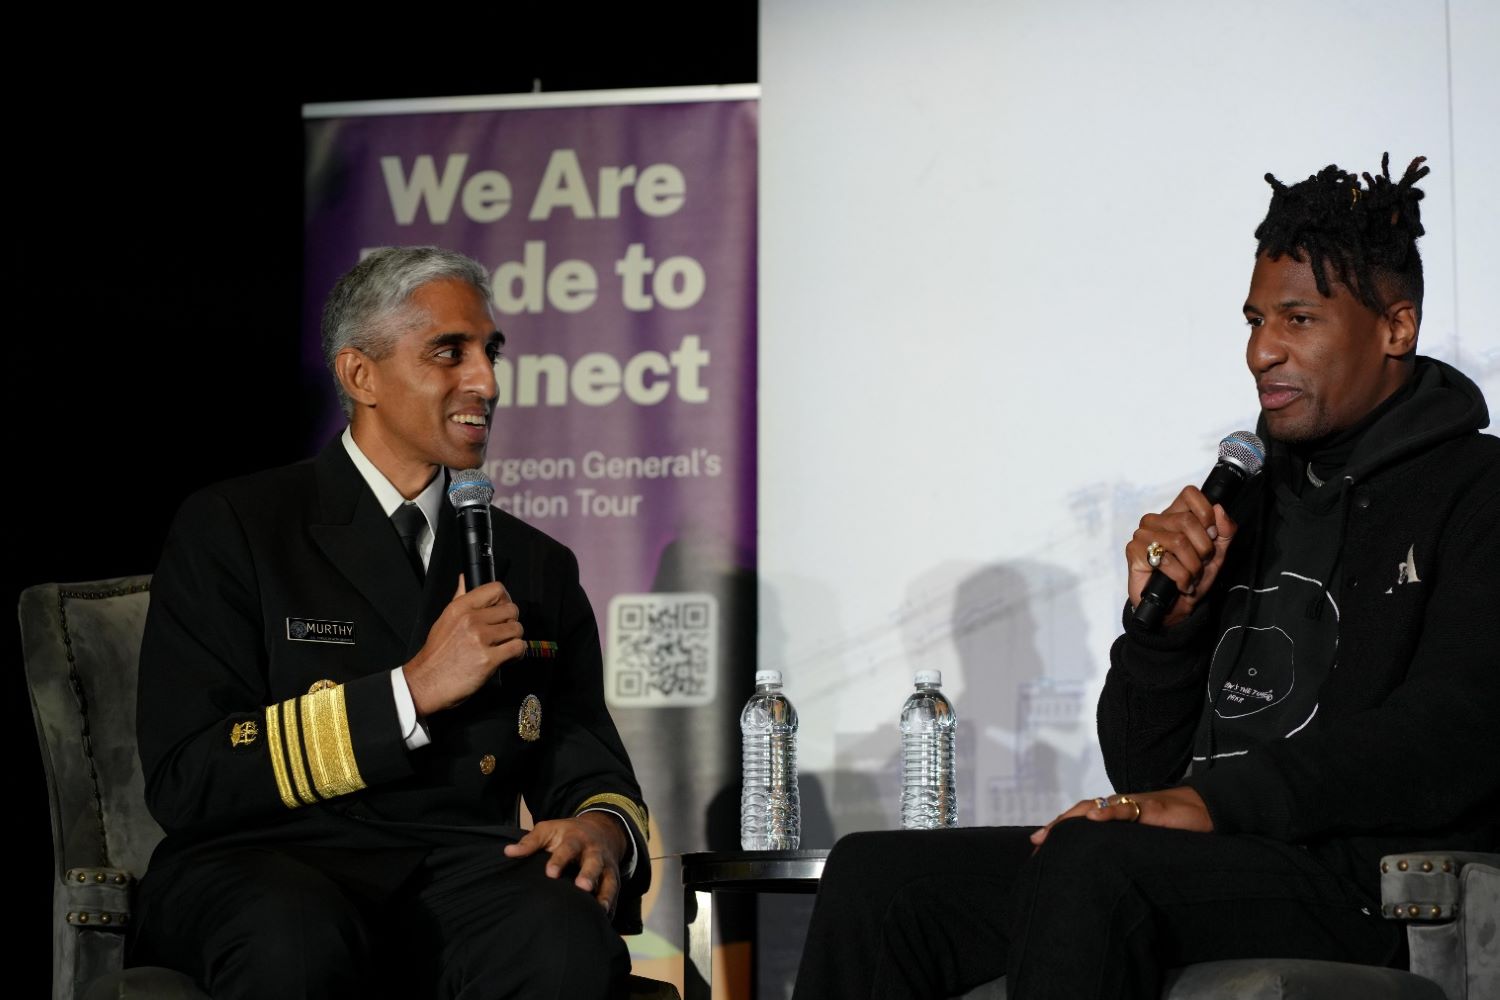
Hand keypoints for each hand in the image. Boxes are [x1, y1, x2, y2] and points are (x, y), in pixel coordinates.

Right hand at [403, 577, 523, 715]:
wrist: (426, 683)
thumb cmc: (436, 654)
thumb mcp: (444, 619)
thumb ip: (459, 598)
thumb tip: (464, 579)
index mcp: (460, 607)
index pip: (496, 589)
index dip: (505, 600)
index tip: (503, 611)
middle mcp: (471, 619)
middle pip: (511, 610)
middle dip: (511, 622)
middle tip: (503, 634)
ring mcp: (480, 639)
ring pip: (517, 629)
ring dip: (514, 639)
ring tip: (504, 647)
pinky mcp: (488, 659)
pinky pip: (517, 648)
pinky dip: (517, 654)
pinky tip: (507, 658)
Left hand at [504, 813, 626, 913]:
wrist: (601, 829)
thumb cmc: (567, 833)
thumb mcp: (548, 830)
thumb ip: (530, 842)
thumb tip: (508, 852)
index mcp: (576, 839)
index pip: (568, 848)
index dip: (560, 860)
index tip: (550, 873)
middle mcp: (594, 852)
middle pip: (593, 863)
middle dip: (589, 874)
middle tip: (582, 887)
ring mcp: (606, 865)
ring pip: (609, 880)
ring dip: (605, 893)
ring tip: (599, 909)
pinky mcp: (613, 878)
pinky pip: (615, 893)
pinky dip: (612, 906)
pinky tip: (605, 920)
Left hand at [1029, 786, 1212, 846]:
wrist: (1205, 811)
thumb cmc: (1174, 828)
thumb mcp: (1144, 842)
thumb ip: (1122, 847)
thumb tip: (1100, 872)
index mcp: (1115, 817)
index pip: (1081, 821)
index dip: (1060, 831)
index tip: (1038, 848)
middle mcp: (1119, 808)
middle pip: (1080, 812)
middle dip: (1057, 827)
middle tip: (1037, 844)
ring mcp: (1133, 806)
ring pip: (1095, 807)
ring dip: (1073, 818)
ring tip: (1054, 831)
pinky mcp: (1150, 807)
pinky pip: (1126, 808)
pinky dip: (1108, 811)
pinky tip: (1094, 817)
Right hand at [1127, 485, 1237, 626]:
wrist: (1174, 609)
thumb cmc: (1192, 579)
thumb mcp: (1217, 555)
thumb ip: (1225, 532)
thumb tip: (1220, 510)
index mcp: (1175, 515)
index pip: (1190, 494)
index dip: (1206, 514)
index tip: (1211, 536)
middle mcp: (1156, 521)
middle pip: (1188, 521)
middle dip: (1203, 549)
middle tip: (1201, 565)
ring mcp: (1143, 534)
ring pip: (1179, 541)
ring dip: (1193, 567)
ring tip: (1191, 577)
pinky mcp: (1134, 551)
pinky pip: (1165, 559)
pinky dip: (1181, 577)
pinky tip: (1181, 585)